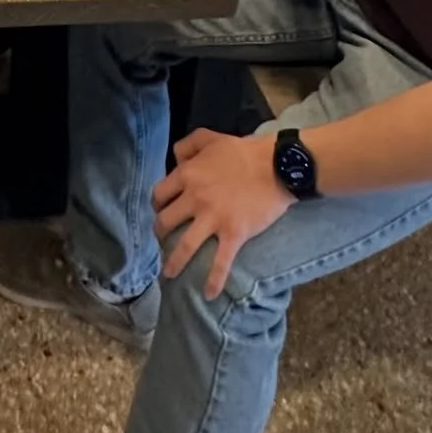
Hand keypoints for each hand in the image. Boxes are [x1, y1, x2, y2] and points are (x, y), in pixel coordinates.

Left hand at [152, 130, 290, 299]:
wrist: (274, 166)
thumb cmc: (241, 151)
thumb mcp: (209, 137)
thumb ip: (187, 145)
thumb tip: (174, 160)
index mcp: (187, 175)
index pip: (160, 194)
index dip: (157, 204)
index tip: (160, 211)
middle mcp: (194, 198)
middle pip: (165, 221)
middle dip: (159, 233)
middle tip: (160, 241)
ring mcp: (213, 219)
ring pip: (184, 245)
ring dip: (174, 262)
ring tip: (167, 274)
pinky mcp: (233, 234)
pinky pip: (220, 262)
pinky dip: (213, 281)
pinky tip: (209, 295)